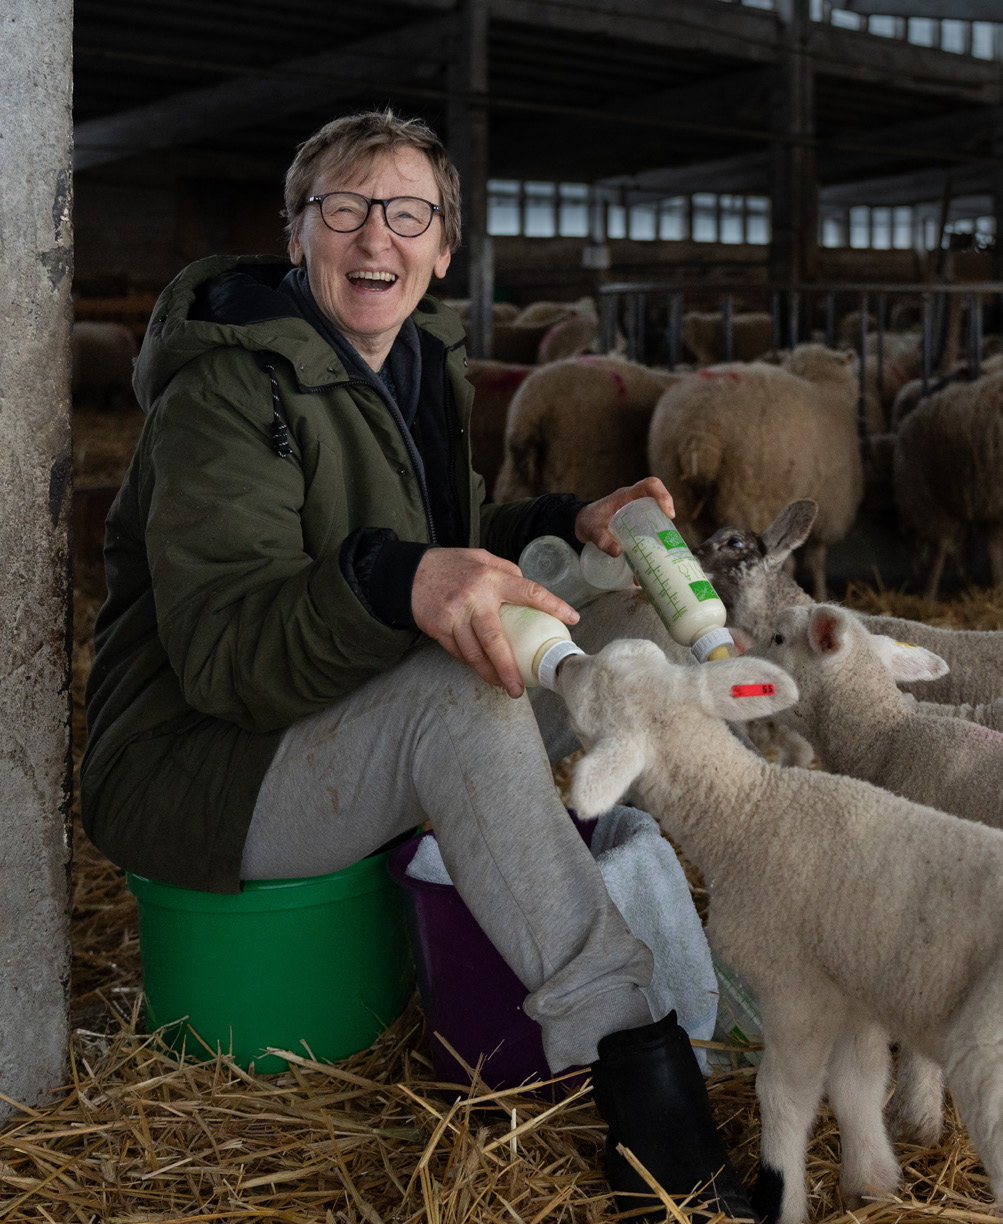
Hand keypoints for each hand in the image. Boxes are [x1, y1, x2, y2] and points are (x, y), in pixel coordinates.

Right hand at [411, 547, 578, 696]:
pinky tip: (482, 671)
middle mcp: (474, 598)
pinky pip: (459, 653)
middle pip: (495, 640)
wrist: (409, 573)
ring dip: (489, 674)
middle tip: (520, 688)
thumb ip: (506, 571)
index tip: (572, 619)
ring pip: (474, 654)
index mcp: (491, 578)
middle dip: (509, 667)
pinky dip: (472, 664)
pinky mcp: (439, 629)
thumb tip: (528, 592)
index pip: (528, 592)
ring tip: (504, 686)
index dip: (552, 605)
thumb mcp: (481, 558)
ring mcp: (455, 616)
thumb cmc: (451, 565)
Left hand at [574, 477, 675, 555]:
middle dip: (668, 510)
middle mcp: (633, 499)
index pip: (649, 485)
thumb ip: (602, 540)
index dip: (663, 495)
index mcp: (624, 496)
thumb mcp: (592, 531)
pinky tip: (658, 547)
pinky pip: (653, 520)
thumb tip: (618, 551)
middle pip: (658, 495)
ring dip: (665, 523)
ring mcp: (637, 508)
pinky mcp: (638, 518)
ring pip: (657, 509)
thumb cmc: (588, 522)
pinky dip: (658, 531)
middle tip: (670, 532)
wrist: (583, 523)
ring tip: (667, 542)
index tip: (668, 514)